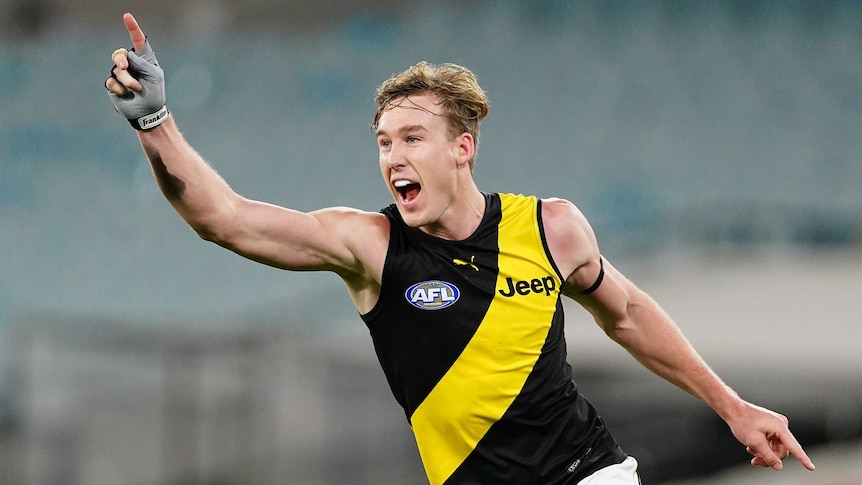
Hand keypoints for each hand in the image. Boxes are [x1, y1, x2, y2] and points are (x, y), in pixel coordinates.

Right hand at [106, 13, 167, 129]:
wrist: (148, 113)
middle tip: (124, 66)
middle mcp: (131, 65)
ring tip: (136, 89)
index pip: (137, 41)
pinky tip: (126, 94)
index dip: (132, 28)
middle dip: (121, 59)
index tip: (127, 16)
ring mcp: (121, 75)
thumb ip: (141, 63)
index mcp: (144, 60)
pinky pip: (111, 81)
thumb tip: (125, 56)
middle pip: (120, 54)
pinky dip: (120, 88)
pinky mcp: (114, 85)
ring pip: (116, 69)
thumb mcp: (153, 76)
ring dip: (127, 80)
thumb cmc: (155, 94)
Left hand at [727, 401, 814, 471]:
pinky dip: (763, 447)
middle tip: (755, 461)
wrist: (733, 410)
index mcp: (780, 427)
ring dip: (764, 453)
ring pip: (776, 447)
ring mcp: (776, 425)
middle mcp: (781, 425)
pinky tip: (752, 447)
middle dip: (769, 457)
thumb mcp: (754, 442)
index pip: (794, 447)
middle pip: (782, 450)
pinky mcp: (771, 427)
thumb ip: (768, 456)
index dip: (803, 459)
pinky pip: (772, 442)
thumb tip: (779, 466)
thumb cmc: (742, 421)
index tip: (811, 468)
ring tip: (751, 451)